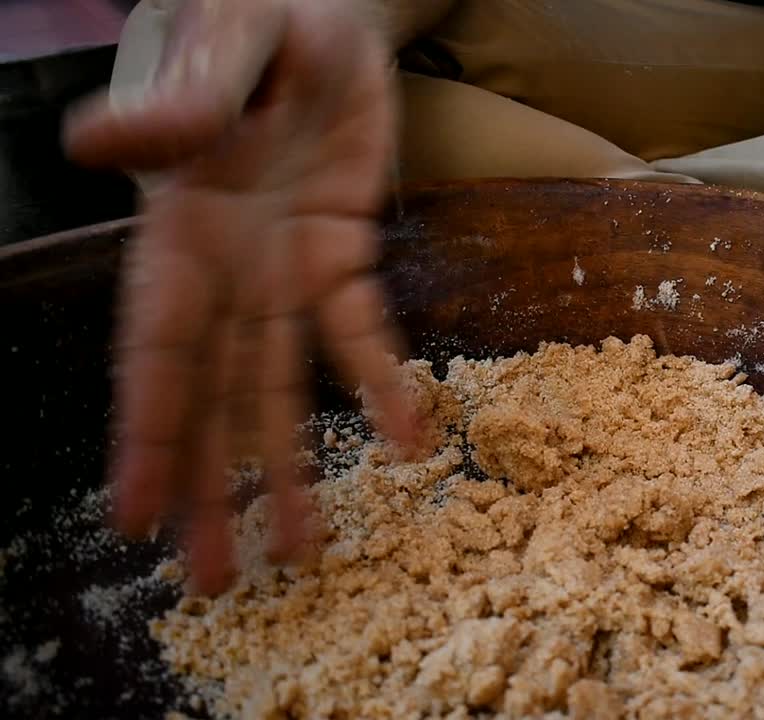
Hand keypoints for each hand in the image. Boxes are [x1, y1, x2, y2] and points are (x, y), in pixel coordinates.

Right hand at [64, 0, 414, 593]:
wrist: (319, 8)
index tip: (136, 514)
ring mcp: (284, 266)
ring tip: (302, 548)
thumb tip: (100, 146)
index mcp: (177, 225)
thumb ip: (178, 98)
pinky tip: (407, 440)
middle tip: (220, 578)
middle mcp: (224, 265)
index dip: (149, 429)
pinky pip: (362, 329)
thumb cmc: (250, 15)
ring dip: (290, 464)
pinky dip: (384, 384)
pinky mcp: (342, 252)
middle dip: (214, 483)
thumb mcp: (219, 42)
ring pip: (283, 383)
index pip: (157, 345)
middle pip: (217, 391)